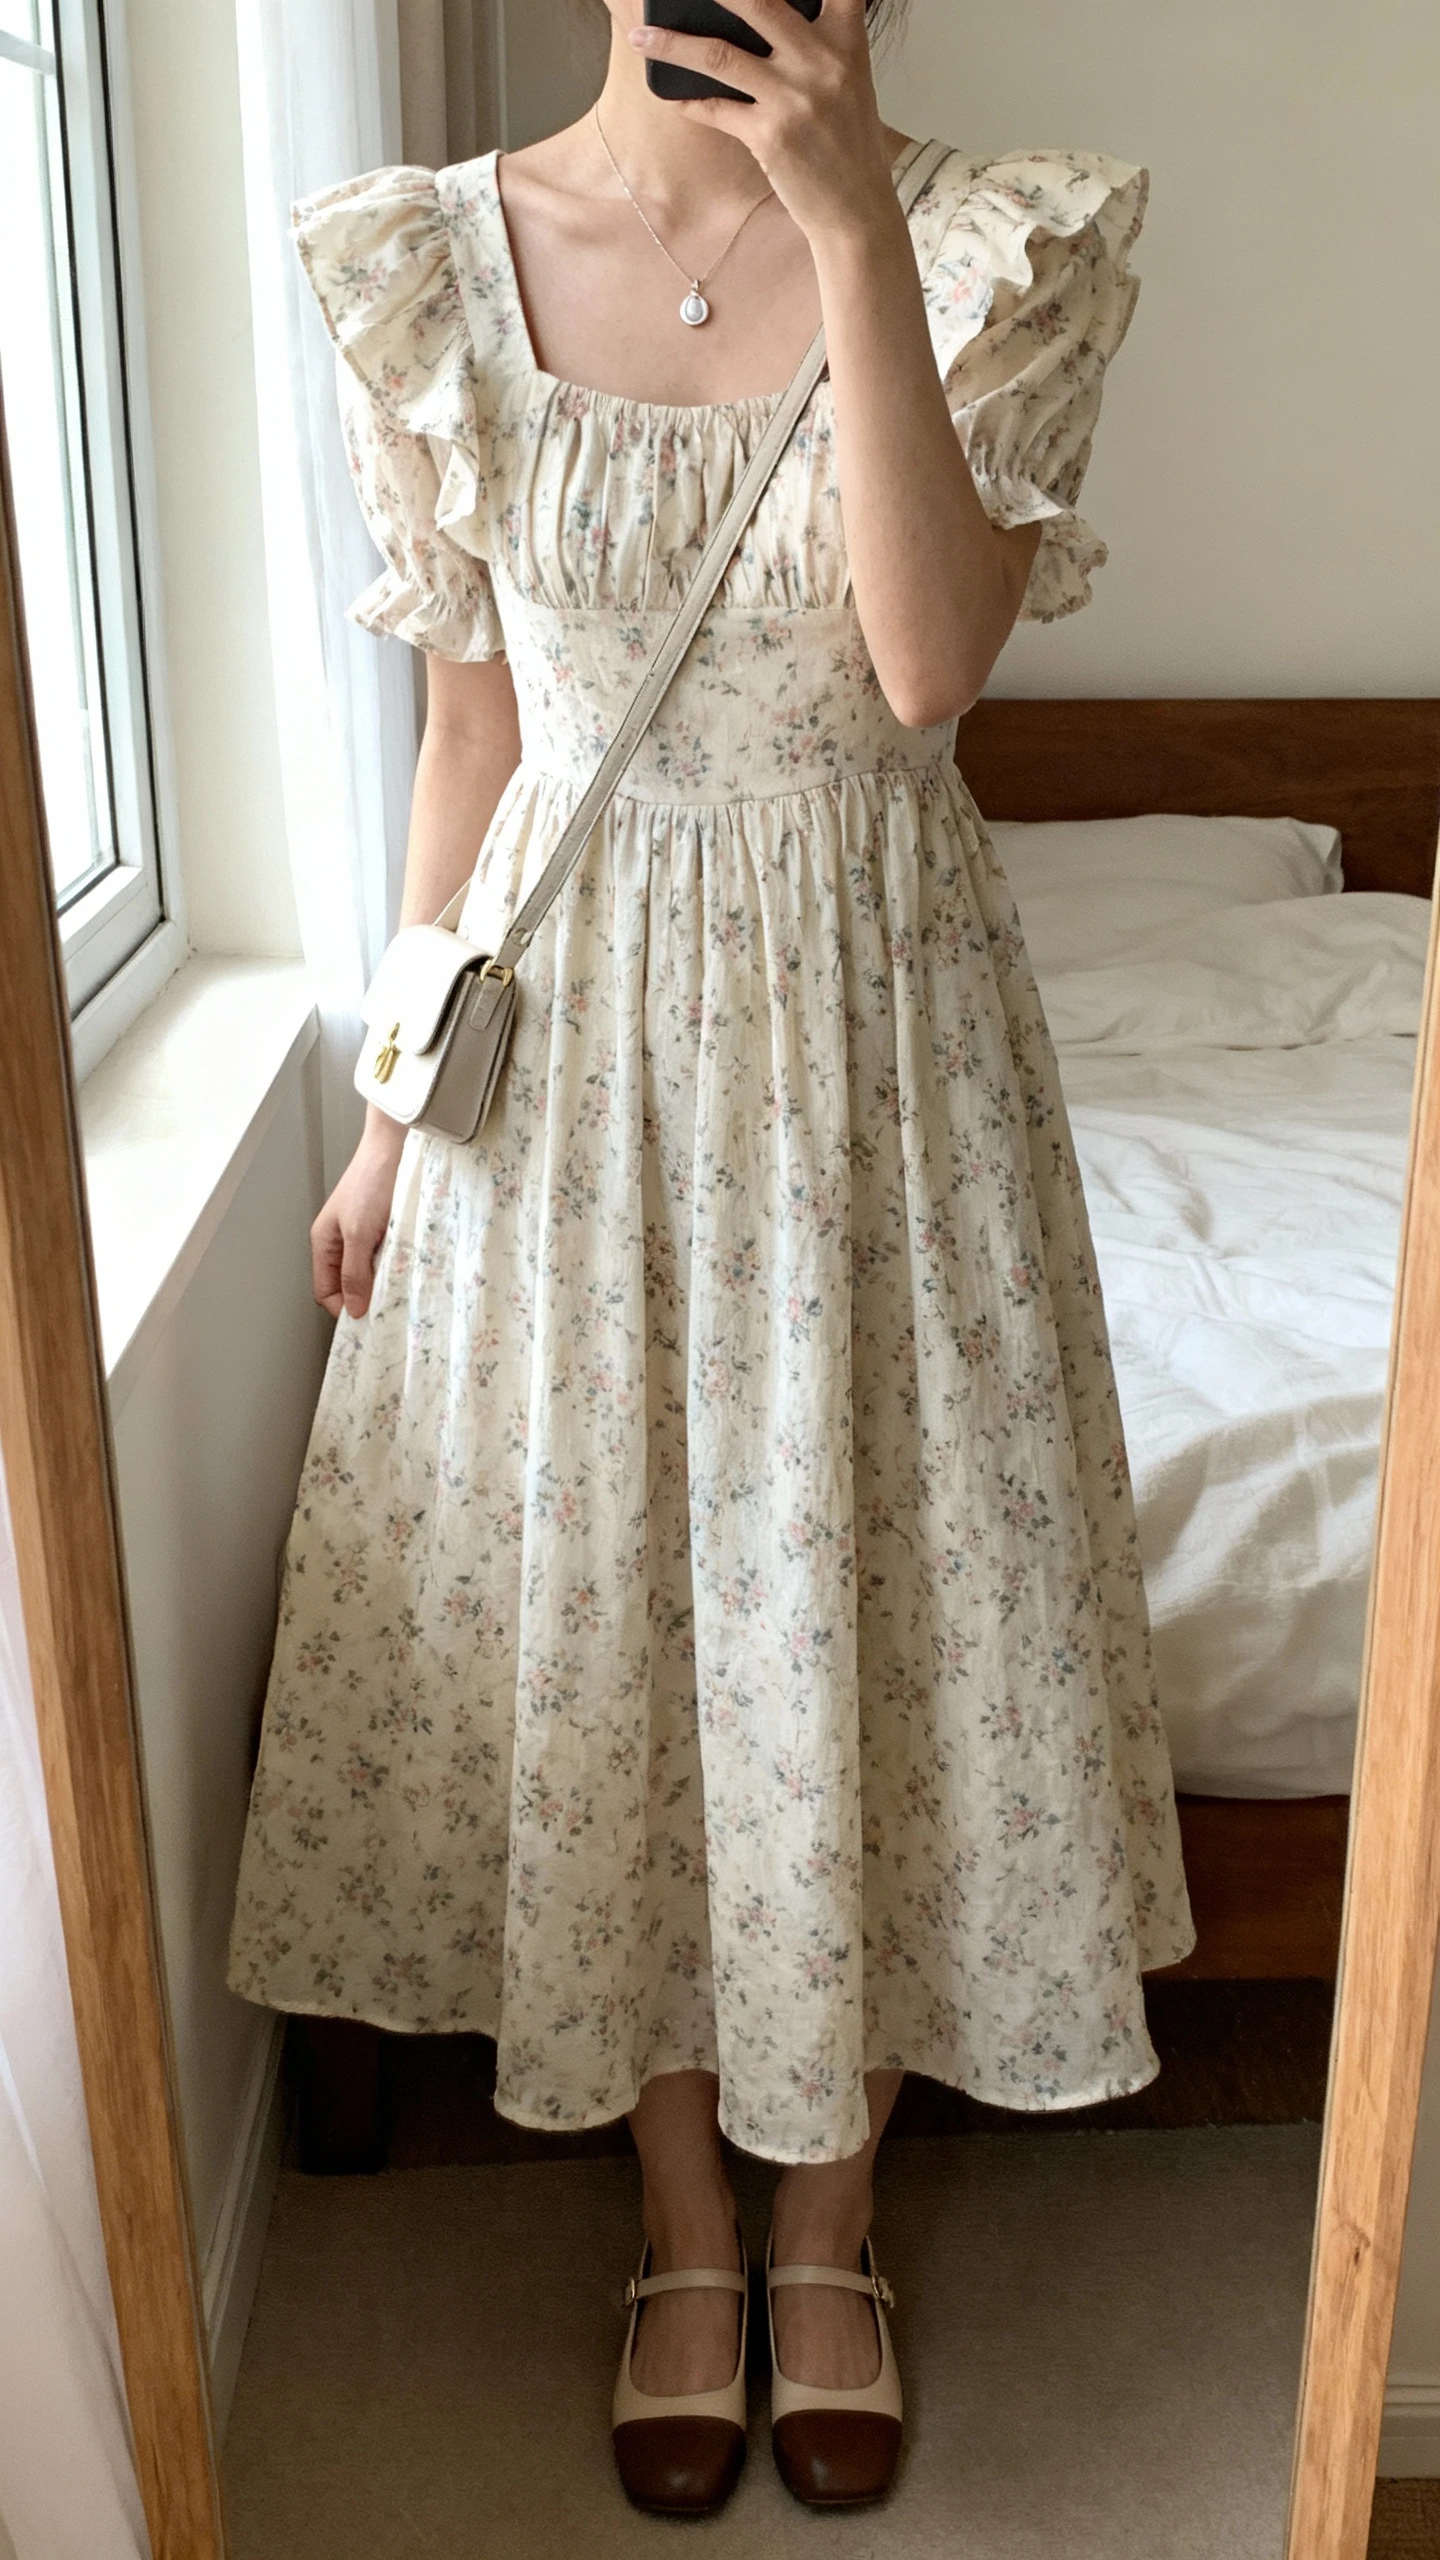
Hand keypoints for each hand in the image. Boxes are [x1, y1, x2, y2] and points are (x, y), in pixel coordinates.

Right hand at [310, 1111, 406, 1318]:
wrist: (398, 1147)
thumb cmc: (371, 1181)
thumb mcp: (358, 1232)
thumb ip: (354, 1272)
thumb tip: (353, 1309)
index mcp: (325, 1243)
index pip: (326, 1291)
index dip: (342, 1308)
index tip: (366, 1320)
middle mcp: (343, 1242)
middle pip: (350, 1285)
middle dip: (366, 1298)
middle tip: (388, 1309)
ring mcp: (367, 1237)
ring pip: (373, 1274)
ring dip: (386, 1282)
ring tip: (401, 1289)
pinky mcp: (389, 1230)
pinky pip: (391, 1259)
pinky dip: (400, 1267)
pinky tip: (411, 1269)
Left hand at [628, 0, 896, 242]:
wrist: (856, 209)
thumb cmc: (848, 144)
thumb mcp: (848, 80)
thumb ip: (817, 42)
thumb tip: (760, 16)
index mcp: (845, 41)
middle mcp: (821, 62)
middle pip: (759, 2)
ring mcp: (793, 99)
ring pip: (720, 56)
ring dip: (673, 44)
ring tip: (641, 38)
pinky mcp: (770, 136)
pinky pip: (715, 111)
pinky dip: (687, 102)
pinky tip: (668, 95)